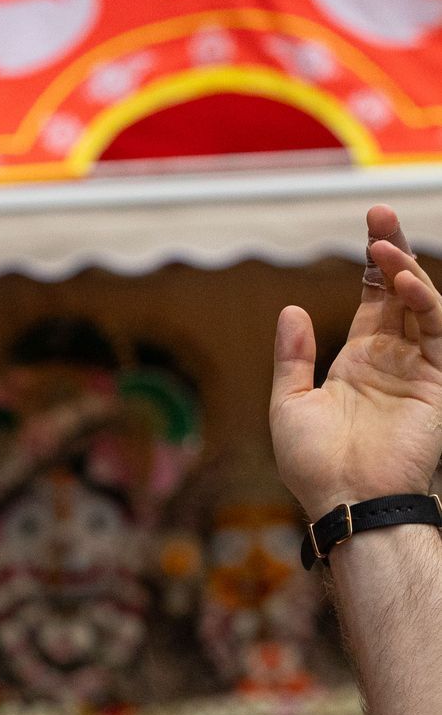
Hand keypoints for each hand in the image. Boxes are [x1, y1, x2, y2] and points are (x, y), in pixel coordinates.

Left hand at [271, 207, 441, 517]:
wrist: (345, 502)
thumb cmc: (314, 466)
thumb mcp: (289, 405)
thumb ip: (292, 358)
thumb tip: (290, 309)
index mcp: (359, 361)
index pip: (373, 298)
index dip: (372, 262)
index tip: (369, 226)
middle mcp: (392, 359)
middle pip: (399, 291)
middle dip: (391, 250)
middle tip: (379, 212)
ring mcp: (417, 369)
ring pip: (422, 305)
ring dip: (405, 271)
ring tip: (383, 247)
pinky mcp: (437, 383)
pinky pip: (438, 332)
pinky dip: (425, 303)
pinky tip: (403, 283)